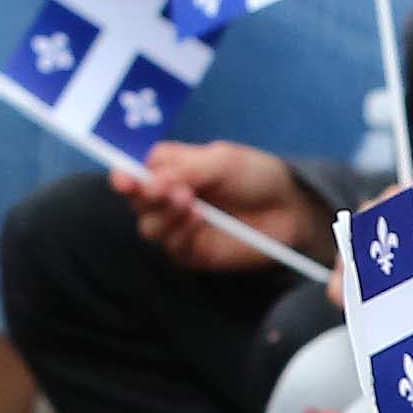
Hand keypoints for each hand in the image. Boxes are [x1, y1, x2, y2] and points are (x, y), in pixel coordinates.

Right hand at [120, 140, 319, 270]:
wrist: (288, 207)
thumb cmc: (254, 176)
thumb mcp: (221, 160)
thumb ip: (185, 169)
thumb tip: (151, 183)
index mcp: (167, 168)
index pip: (132, 171)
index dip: (124, 176)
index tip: (126, 180)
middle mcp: (165, 197)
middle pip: (136, 201)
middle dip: (146, 196)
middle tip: (169, 190)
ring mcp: (177, 226)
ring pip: (149, 227)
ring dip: (165, 215)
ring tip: (191, 202)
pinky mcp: (191, 252)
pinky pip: (172, 247)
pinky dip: (182, 233)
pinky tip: (200, 219)